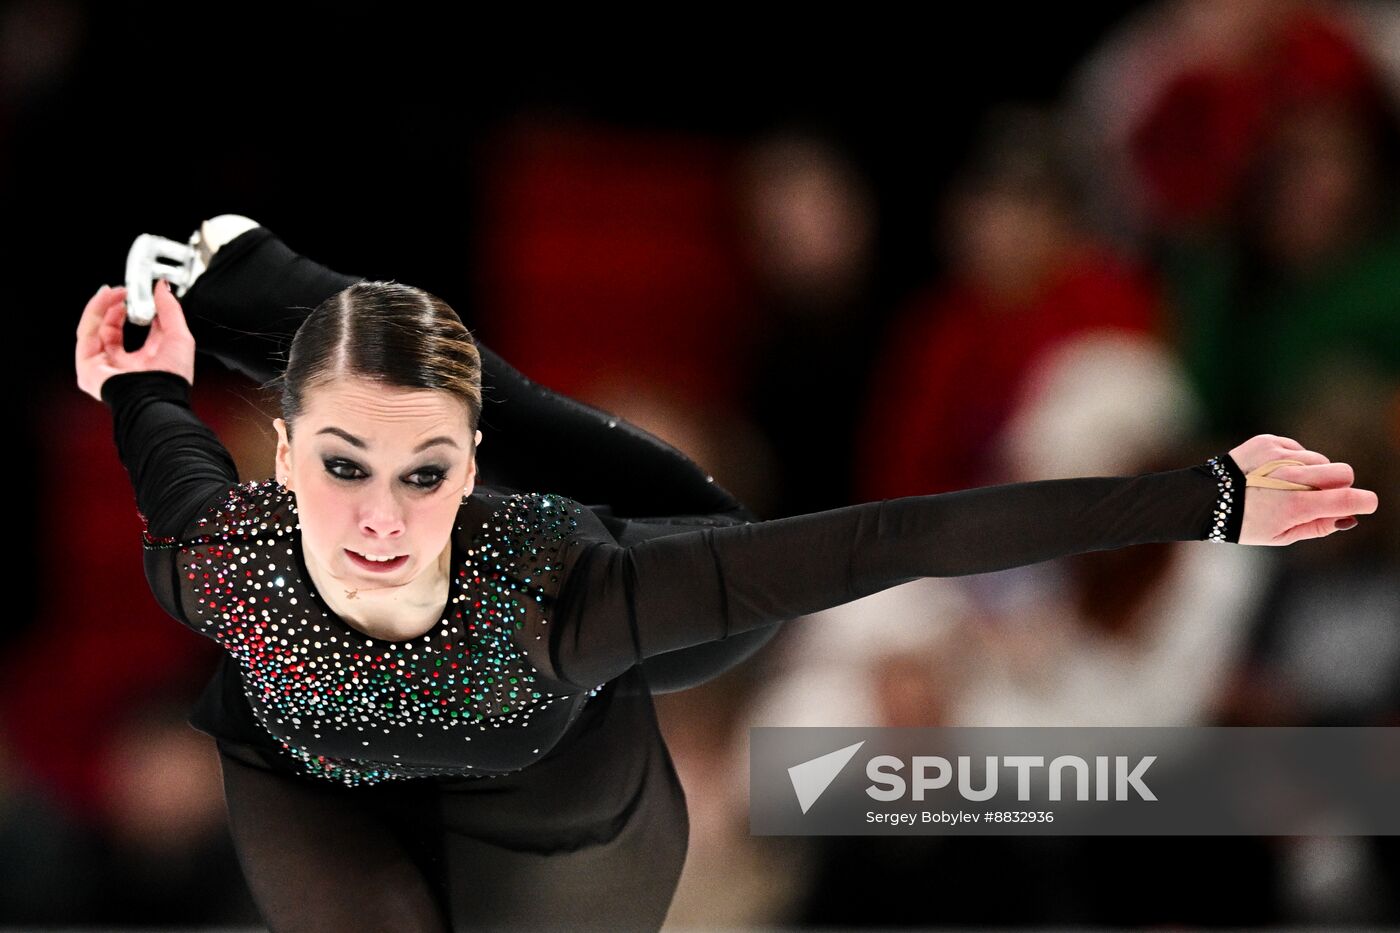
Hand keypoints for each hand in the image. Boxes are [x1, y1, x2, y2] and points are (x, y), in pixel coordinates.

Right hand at [75, 279, 195, 401]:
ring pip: (94, 329)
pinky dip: (93, 313)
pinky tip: (104, 300)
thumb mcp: (179, 336)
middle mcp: (120, 365)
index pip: (130, 332)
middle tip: (123, 290)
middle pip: (108, 329)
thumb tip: (163, 288)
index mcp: (142, 362)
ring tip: (114, 291)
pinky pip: (85, 334)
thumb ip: (170, 310)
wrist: (158, 395)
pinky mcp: (88, 366)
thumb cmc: (171, 378)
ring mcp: (102, 366)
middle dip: (113, 306)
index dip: (131, 311)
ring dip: (102, 306)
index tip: (136, 294)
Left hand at [1227, 434, 1378, 544]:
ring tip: (1284, 486)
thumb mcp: (1282, 536)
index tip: (1366, 504)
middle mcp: (1290, 478)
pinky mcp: (1268, 442)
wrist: (1204, 500)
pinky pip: (1298, 449)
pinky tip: (1271, 473)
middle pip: (1343, 472)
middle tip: (1320, 496)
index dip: (1364, 502)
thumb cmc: (1246, 523)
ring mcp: (1279, 456)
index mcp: (1295, 506)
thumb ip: (1319, 527)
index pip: (1347, 498)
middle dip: (1340, 484)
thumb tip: (1349, 518)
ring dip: (1312, 473)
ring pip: (1320, 460)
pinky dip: (1292, 461)